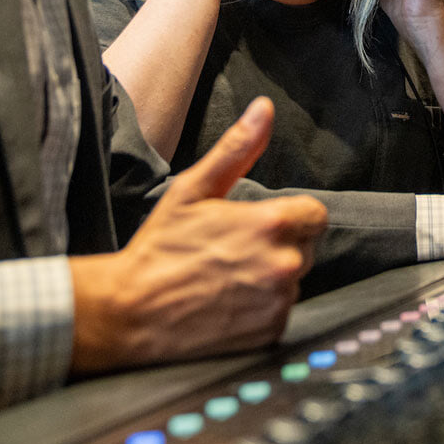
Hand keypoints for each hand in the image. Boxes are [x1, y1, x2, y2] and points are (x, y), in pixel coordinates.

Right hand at [68, 98, 327, 374]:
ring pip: (292, 281)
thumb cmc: (158, 249)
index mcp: (271, 223)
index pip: (315, 214)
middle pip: (305, 247)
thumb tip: (264, 110)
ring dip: (269, 278)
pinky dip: (260, 310)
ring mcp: (278, 302)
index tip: (259, 225)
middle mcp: (283, 264)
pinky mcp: (269, 334)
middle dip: (278, 246)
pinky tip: (227, 304)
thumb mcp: (193, 190)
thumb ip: (236, 149)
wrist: (129, 312)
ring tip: (225, 279)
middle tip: (233, 251)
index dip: (289, 217)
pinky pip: (279, 313)